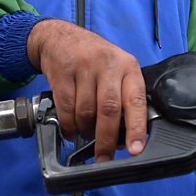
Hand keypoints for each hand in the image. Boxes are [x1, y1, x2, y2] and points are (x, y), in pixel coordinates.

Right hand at [27, 19, 146, 161]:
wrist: (60, 37)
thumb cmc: (93, 59)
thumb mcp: (116, 70)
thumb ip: (124, 97)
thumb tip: (126, 136)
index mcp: (128, 68)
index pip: (136, 101)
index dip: (136, 128)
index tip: (134, 149)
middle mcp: (108, 66)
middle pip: (109, 110)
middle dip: (106, 139)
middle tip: (104, 157)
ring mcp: (84, 68)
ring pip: (85, 112)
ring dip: (85, 131)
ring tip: (85, 134)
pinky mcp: (62, 73)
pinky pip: (66, 108)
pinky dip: (68, 125)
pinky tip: (71, 129)